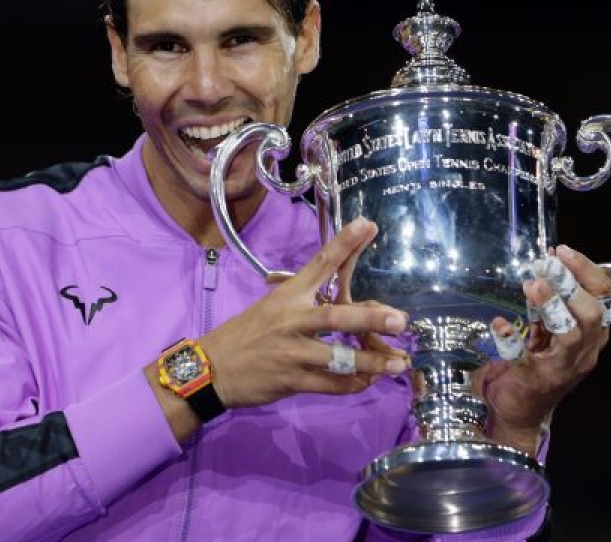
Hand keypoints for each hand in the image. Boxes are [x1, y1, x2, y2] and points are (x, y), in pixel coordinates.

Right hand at [201, 217, 409, 408]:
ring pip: (338, 356)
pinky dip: (354, 384)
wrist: (211, 368)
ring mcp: (291, 352)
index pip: (318, 265)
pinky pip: (330, 384)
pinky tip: (369, 380)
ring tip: (399, 363)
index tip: (366, 225)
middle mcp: (291, 320)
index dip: (343, 245)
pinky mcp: (291, 380)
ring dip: (372, 361)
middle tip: (399, 320)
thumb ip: (304, 304)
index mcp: (287, 296)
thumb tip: (344, 303)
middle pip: (335, 316)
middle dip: (370, 318)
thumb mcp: (270, 308)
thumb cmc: (245, 334)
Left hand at [477, 244, 610, 454]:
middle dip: (574, 283)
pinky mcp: (538, 379)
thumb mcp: (549, 329)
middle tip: (548, 264)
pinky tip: (498, 323)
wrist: (519, 410)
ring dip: (554, 305)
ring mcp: (564, 367)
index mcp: (593, 334)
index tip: (563, 250)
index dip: (587, 271)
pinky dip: (511, 339)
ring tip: (533, 285)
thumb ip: (552, 303)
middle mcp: (586, 350)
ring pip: (573, 333)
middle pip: (596, 313)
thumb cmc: (537, 364)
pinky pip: (526, 358)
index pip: (605, 297)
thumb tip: (548, 263)